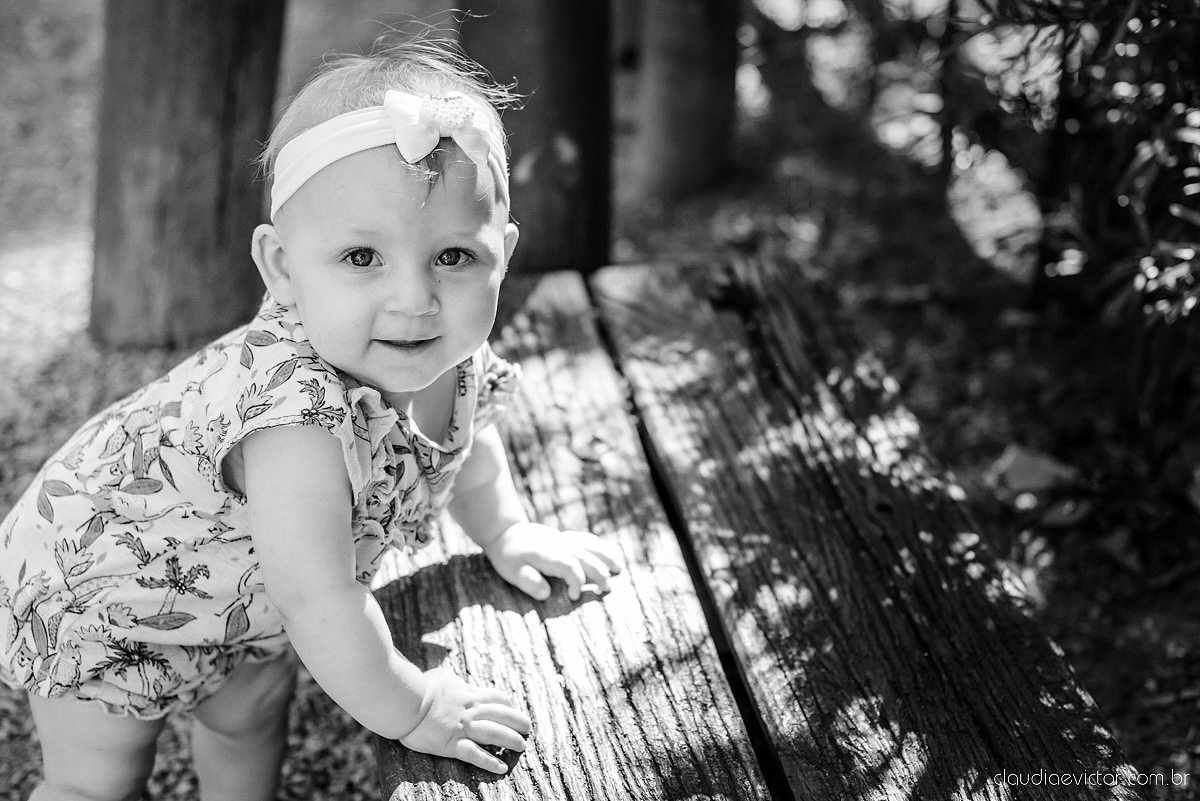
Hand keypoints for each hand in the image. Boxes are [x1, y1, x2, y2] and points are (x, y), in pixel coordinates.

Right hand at [399, 667, 530, 772]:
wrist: (404, 701)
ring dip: (511, 740)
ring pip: (494, 734)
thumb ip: (455, 683)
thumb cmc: (419, 686)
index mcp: (468, 694)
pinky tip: (502, 768)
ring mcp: (462, 728)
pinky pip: (475, 754)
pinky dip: (490, 762)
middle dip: (518, 721)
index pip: (495, 698)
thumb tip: (459, 685)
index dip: (507, 704)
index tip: (512, 709)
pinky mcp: (451, 744)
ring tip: (522, 746)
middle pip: (502, 715)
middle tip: (528, 728)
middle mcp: (470, 711)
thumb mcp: (442, 677)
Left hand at [483, 522, 621, 600]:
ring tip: (618, 569)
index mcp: (547, 555)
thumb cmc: (509, 557)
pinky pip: (586, 539)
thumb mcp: (512, 572)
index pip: (569, 566)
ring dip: (605, 557)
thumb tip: (546, 594)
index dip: (576, 581)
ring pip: (590, 546)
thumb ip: (529, 582)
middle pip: (585, 557)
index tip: (574, 597)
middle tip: (606, 590)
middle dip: (599, 573)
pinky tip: (609, 554)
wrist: (506, 533)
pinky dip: (600, 547)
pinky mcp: (565, 537)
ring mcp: (564, 539)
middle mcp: (559, 545)